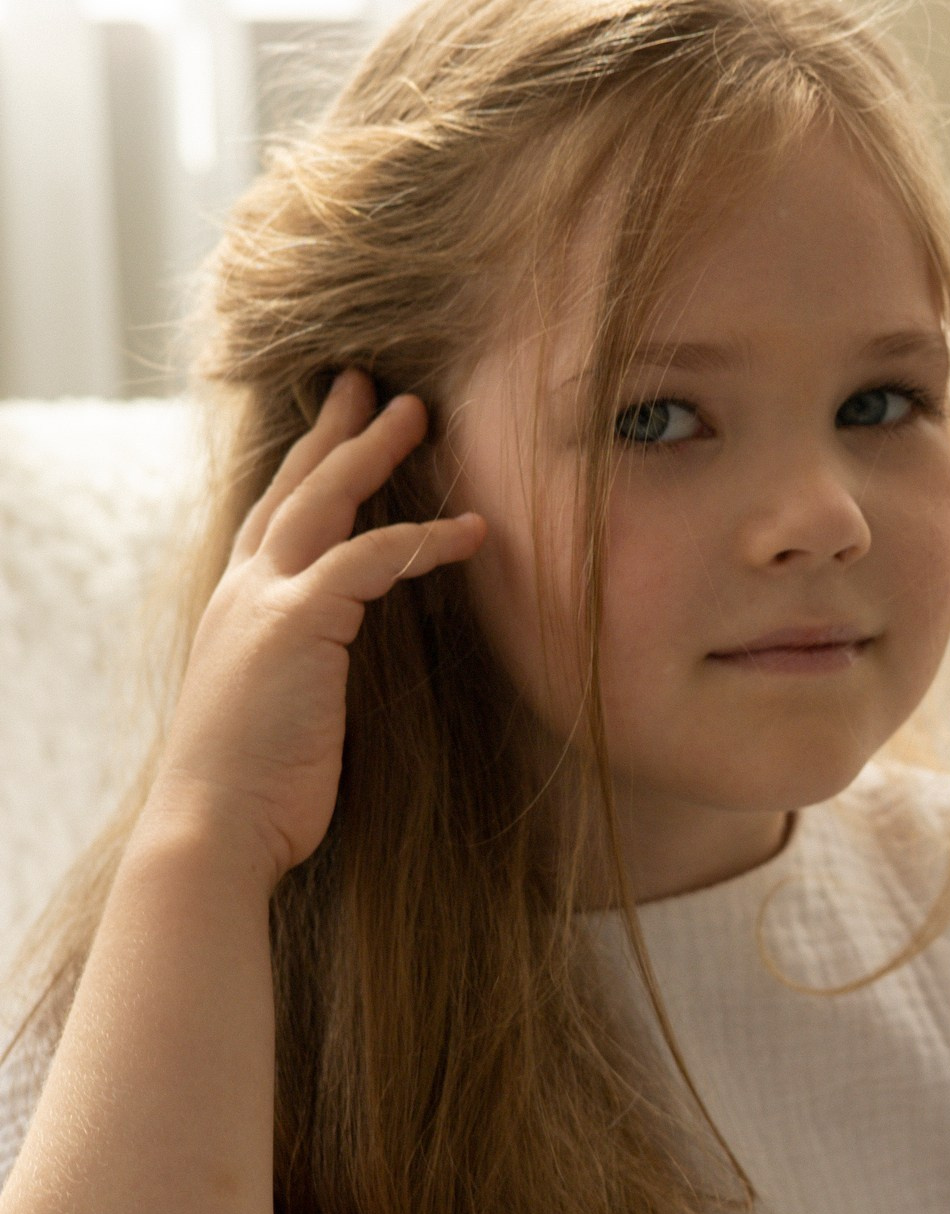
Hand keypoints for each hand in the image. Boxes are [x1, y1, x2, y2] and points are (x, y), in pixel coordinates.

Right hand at [148, 371, 485, 887]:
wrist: (212, 830)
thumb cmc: (252, 788)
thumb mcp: (278, 707)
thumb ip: (304, 667)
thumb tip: (342, 664)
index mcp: (237, 608)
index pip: (273, 519)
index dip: (305, 470)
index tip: (335, 431)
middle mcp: (242, 591)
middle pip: (293, 487)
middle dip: (332, 430)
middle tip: (368, 383)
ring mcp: (263, 601)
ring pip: (324, 500)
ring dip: (372, 450)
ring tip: (418, 412)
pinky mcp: (295, 623)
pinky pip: (370, 558)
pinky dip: (422, 539)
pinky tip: (473, 530)